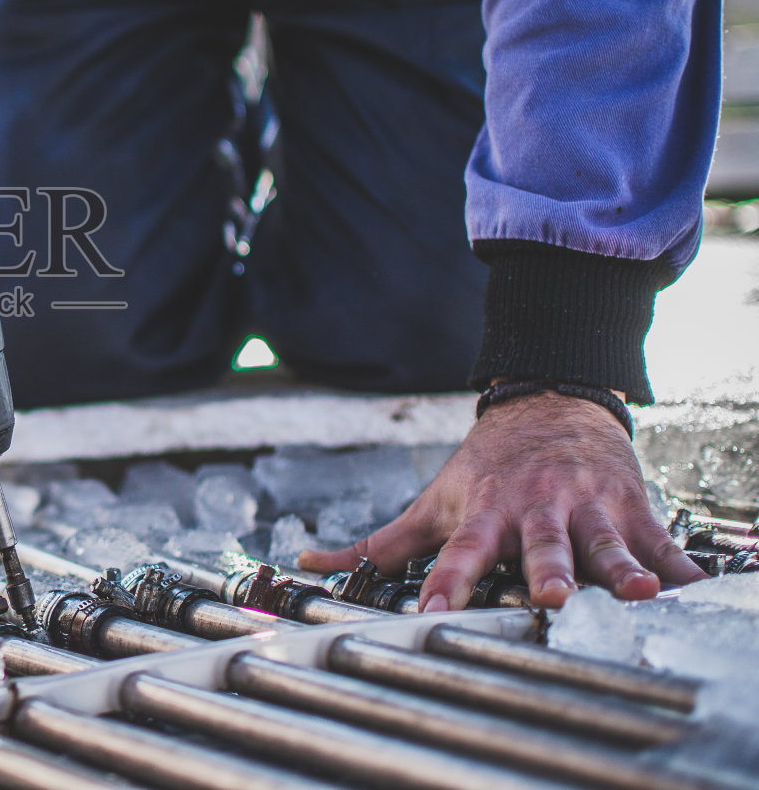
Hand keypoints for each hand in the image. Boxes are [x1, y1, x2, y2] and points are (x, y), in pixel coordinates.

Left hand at [299, 391, 704, 609]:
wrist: (551, 404)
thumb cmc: (487, 467)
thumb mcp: (434, 501)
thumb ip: (378, 542)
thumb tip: (310, 563)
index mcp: (484, 514)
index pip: (459, 552)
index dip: (446, 582)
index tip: (435, 610)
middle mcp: (536, 512)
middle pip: (539, 546)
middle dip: (546, 571)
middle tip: (551, 598)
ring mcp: (587, 511)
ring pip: (605, 544)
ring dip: (621, 569)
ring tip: (640, 592)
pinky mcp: (632, 512)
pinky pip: (663, 546)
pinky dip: (685, 569)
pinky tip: (704, 590)